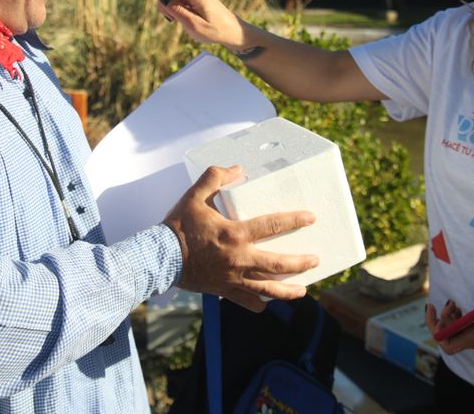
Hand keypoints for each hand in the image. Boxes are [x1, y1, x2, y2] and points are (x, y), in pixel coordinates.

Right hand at [162, 165, 318, 310]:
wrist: (158, 258)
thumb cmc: (178, 226)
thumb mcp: (194, 195)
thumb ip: (215, 177)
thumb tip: (238, 169)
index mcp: (234, 234)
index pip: (272, 225)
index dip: (294, 220)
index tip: (311, 218)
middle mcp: (238, 259)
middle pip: (278, 264)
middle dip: (300, 263)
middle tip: (315, 259)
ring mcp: (232, 278)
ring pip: (267, 289)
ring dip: (288, 291)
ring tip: (303, 291)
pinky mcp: (223, 291)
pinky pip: (246, 301)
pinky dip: (258, 303)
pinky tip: (266, 303)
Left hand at [424, 284, 473, 354]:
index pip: (448, 344)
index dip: (438, 329)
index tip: (438, 310)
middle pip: (447, 338)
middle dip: (441, 320)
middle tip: (450, 302)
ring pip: (452, 334)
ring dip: (448, 318)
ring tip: (454, 303)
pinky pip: (459, 330)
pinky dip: (454, 319)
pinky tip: (459, 307)